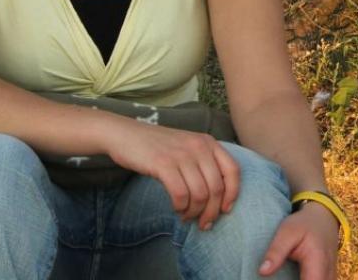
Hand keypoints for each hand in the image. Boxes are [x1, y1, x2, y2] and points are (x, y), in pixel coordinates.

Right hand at [105, 119, 239, 229]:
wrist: (124, 134)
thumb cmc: (156, 146)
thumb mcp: (186, 147)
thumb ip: (203, 163)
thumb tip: (219, 199)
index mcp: (207, 141)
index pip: (233, 170)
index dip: (232, 194)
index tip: (224, 210)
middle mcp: (197, 146)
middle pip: (216, 188)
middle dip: (211, 212)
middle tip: (202, 223)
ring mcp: (180, 154)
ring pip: (200, 194)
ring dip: (194, 212)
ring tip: (185, 215)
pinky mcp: (163, 164)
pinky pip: (181, 194)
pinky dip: (180, 207)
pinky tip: (175, 208)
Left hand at [259, 201, 339, 278]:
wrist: (323, 219)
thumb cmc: (303, 224)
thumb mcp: (286, 231)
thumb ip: (276, 252)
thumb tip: (262, 272)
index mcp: (318, 264)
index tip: (277, 278)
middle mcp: (328, 275)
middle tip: (279, 274)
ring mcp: (331, 279)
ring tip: (285, 273)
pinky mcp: (329, 279)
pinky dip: (305, 279)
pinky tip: (293, 275)